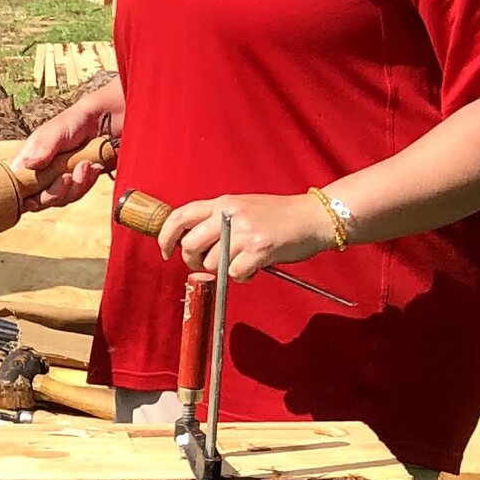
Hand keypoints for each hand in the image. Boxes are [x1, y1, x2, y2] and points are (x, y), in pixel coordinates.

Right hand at [15, 75, 123, 212]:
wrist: (108, 118)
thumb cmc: (77, 120)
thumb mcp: (57, 129)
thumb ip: (44, 147)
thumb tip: (28, 165)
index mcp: (29, 159)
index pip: (17, 185)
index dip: (22, 195)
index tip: (36, 194)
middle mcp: (41, 173)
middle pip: (38, 199)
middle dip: (54, 193)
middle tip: (66, 177)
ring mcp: (60, 179)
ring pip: (60, 199)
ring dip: (74, 186)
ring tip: (86, 164)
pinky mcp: (79, 183)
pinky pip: (78, 194)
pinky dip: (86, 183)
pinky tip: (93, 167)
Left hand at [156, 192, 334, 281]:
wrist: (314, 217)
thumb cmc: (279, 216)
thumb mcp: (243, 207)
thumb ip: (217, 220)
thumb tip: (189, 243)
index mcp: (223, 203)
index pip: (180, 216)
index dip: (165, 237)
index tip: (165, 252)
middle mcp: (230, 215)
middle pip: (190, 245)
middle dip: (192, 262)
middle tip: (206, 266)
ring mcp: (244, 232)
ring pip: (211, 263)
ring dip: (223, 269)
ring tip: (243, 260)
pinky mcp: (258, 249)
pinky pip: (234, 273)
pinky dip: (242, 276)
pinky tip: (255, 267)